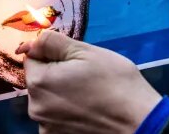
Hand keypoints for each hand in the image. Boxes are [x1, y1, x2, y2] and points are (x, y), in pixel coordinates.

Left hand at [17, 30, 161, 133]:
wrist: (138, 120)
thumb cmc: (115, 82)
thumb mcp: (86, 51)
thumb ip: (53, 42)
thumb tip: (29, 43)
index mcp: (39, 82)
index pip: (32, 58)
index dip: (54, 54)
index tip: (76, 60)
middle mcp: (36, 108)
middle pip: (40, 80)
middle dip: (57, 74)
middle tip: (87, 76)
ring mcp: (46, 126)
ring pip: (49, 99)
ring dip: (62, 94)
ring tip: (90, 93)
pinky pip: (57, 117)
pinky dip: (68, 113)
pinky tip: (89, 110)